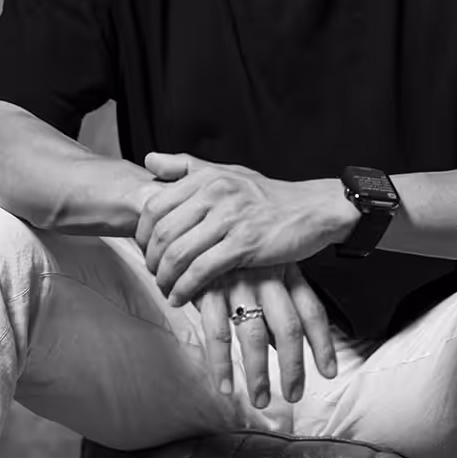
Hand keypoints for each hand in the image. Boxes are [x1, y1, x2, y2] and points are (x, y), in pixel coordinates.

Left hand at [136, 151, 353, 304]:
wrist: (315, 209)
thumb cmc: (269, 196)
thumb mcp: (228, 172)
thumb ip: (186, 166)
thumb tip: (149, 160)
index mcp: (207, 177)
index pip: (155, 206)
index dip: (141, 233)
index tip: (144, 250)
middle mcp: (215, 193)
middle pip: (162, 232)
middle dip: (151, 260)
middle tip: (154, 275)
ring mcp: (230, 219)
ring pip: (178, 253)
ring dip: (165, 278)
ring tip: (166, 289)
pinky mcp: (245, 244)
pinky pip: (202, 270)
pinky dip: (185, 288)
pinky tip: (182, 298)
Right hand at [195, 264, 338, 408]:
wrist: (196, 226)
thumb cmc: (236, 253)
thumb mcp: (266, 267)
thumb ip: (276, 303)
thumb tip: (282, 346)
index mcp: (286, 271)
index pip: (312, 310)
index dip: (323, 344)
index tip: (329, 372)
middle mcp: (266, 278)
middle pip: (289, 328)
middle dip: (293, 367)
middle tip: (294, 395)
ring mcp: (238, 283)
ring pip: (255, 336)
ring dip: (259, 373)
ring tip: (261, 399)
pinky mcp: (208, 289)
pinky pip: (217, 333)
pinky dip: (222, 363)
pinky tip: (225, 385)